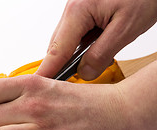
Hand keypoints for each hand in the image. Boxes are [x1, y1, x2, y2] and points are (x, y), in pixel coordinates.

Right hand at [36, 0, 156, 79]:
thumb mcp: (126, 28)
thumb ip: (102, 54)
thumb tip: (84, 73)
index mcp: (78, 10)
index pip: (57, 50)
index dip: (47, 71)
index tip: (39, 86)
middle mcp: (73, 8)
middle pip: (57, 47)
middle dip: (63, 66)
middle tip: (69, 84)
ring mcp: (76, 9)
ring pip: (66, 41)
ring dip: (75, 56)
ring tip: (91, 65)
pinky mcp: (84, 12)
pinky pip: (75, 35)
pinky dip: (82, 47)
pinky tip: (96, 50)